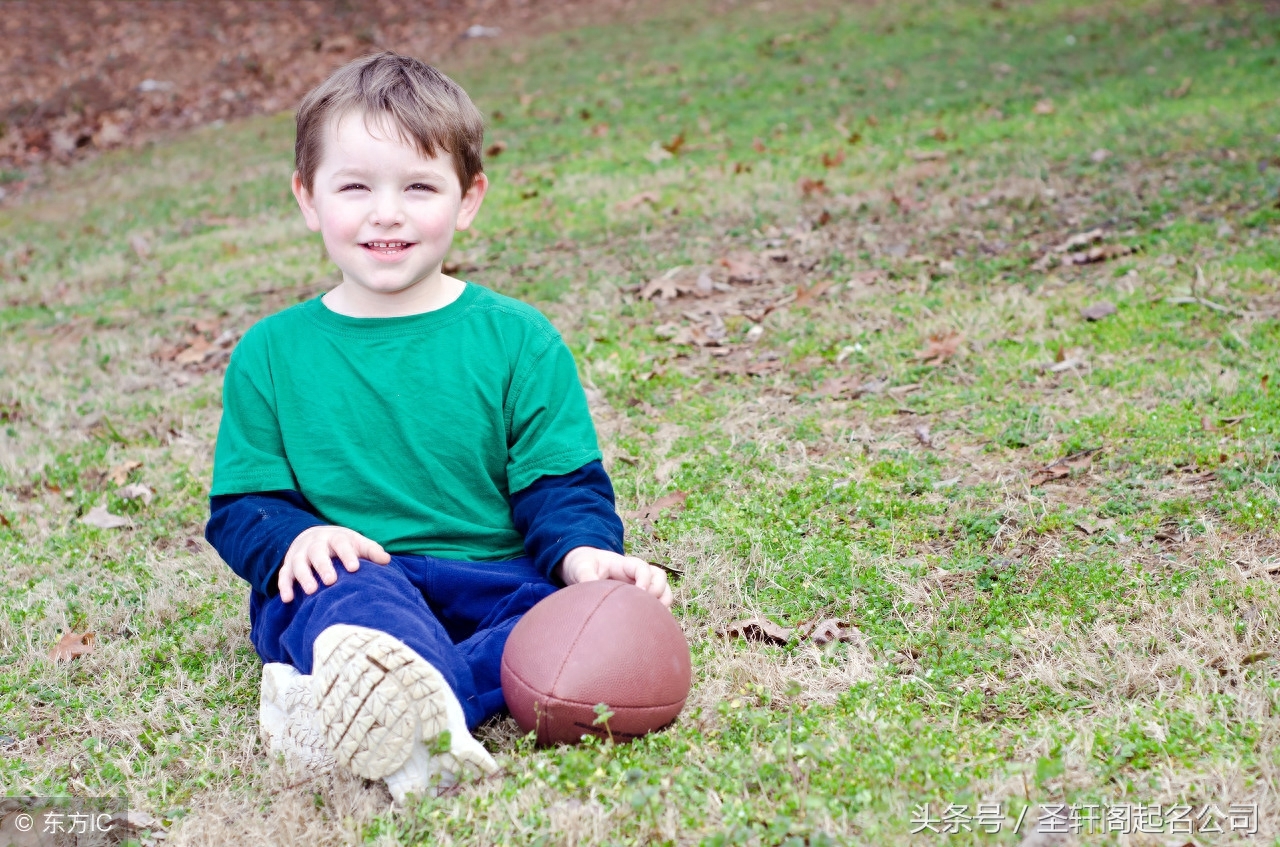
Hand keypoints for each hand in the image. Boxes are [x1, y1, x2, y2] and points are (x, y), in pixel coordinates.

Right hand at [278, 525, 390, 602]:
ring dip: (303, 577)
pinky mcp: (288, 565)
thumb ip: (370, 551)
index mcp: (334, 537)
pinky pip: (283, 575)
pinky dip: (284, 586)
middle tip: (331, 581)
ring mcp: (299, 554)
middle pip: (317, 552)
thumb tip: (386, 560)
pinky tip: (287, 599)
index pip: (341, 544)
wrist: (313, 536)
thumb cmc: (342, 544)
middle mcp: (315, 544)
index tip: (354, 568)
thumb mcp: (356, 543)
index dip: (347, 555)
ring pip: (298, 563)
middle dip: (323, 566)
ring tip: (311, 591)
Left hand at [558, 547, 673, 607]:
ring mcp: (639, 585)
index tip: (639, 592)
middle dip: (659, 590)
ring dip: (664, 602)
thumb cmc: (582, 564)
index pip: (643, 567)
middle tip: (648, 606)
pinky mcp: (638, 598)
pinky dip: (659, 613)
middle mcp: (635, 575)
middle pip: (660, 577)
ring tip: (655, 616)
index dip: (645, 578)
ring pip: (663, 590)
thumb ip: (585, 575)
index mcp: (624, 565)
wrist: (581, 567)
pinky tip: (650, 625)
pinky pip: (656, 604)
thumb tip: (592, 589)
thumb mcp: (581, 567)